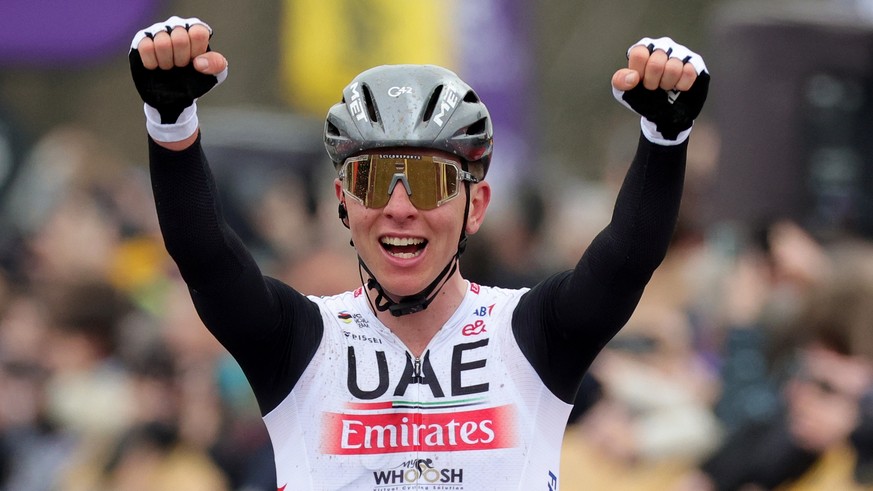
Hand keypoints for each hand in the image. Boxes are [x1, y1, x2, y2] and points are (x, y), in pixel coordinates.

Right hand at [129, 17, 227, 140]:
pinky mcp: (141, 39)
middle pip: (179, 38)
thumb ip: (216, 64)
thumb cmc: (195, 79)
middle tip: (180, 66)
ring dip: (166, 62)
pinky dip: (152, 62)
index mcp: (196, 31)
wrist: (174, 95)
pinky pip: (146, 47)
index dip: (196, 53)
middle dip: (181, 60)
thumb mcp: (214, 74)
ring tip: (168, 66)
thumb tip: (198, 62)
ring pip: (162, 42)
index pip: (198, 33)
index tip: (195, 62)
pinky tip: (156, 66)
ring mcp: (159, 31)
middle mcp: (177, 26)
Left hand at [612, 37, 708, 143]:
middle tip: (653, 87)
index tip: (639, 81)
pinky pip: (689, 72)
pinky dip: (681, 86)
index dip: (639, 73)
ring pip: (674, 67)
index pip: (639, 53)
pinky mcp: (695, 62)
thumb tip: (632, 77)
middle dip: (652, 82)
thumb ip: (620, 81)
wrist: (664, 114)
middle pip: (656, 62)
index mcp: (643, 49)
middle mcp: (661, 46)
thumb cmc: (643, 97)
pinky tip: (678, 87)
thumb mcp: (624, 92)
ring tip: (666, 87)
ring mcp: (679, 52)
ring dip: (667, 84)